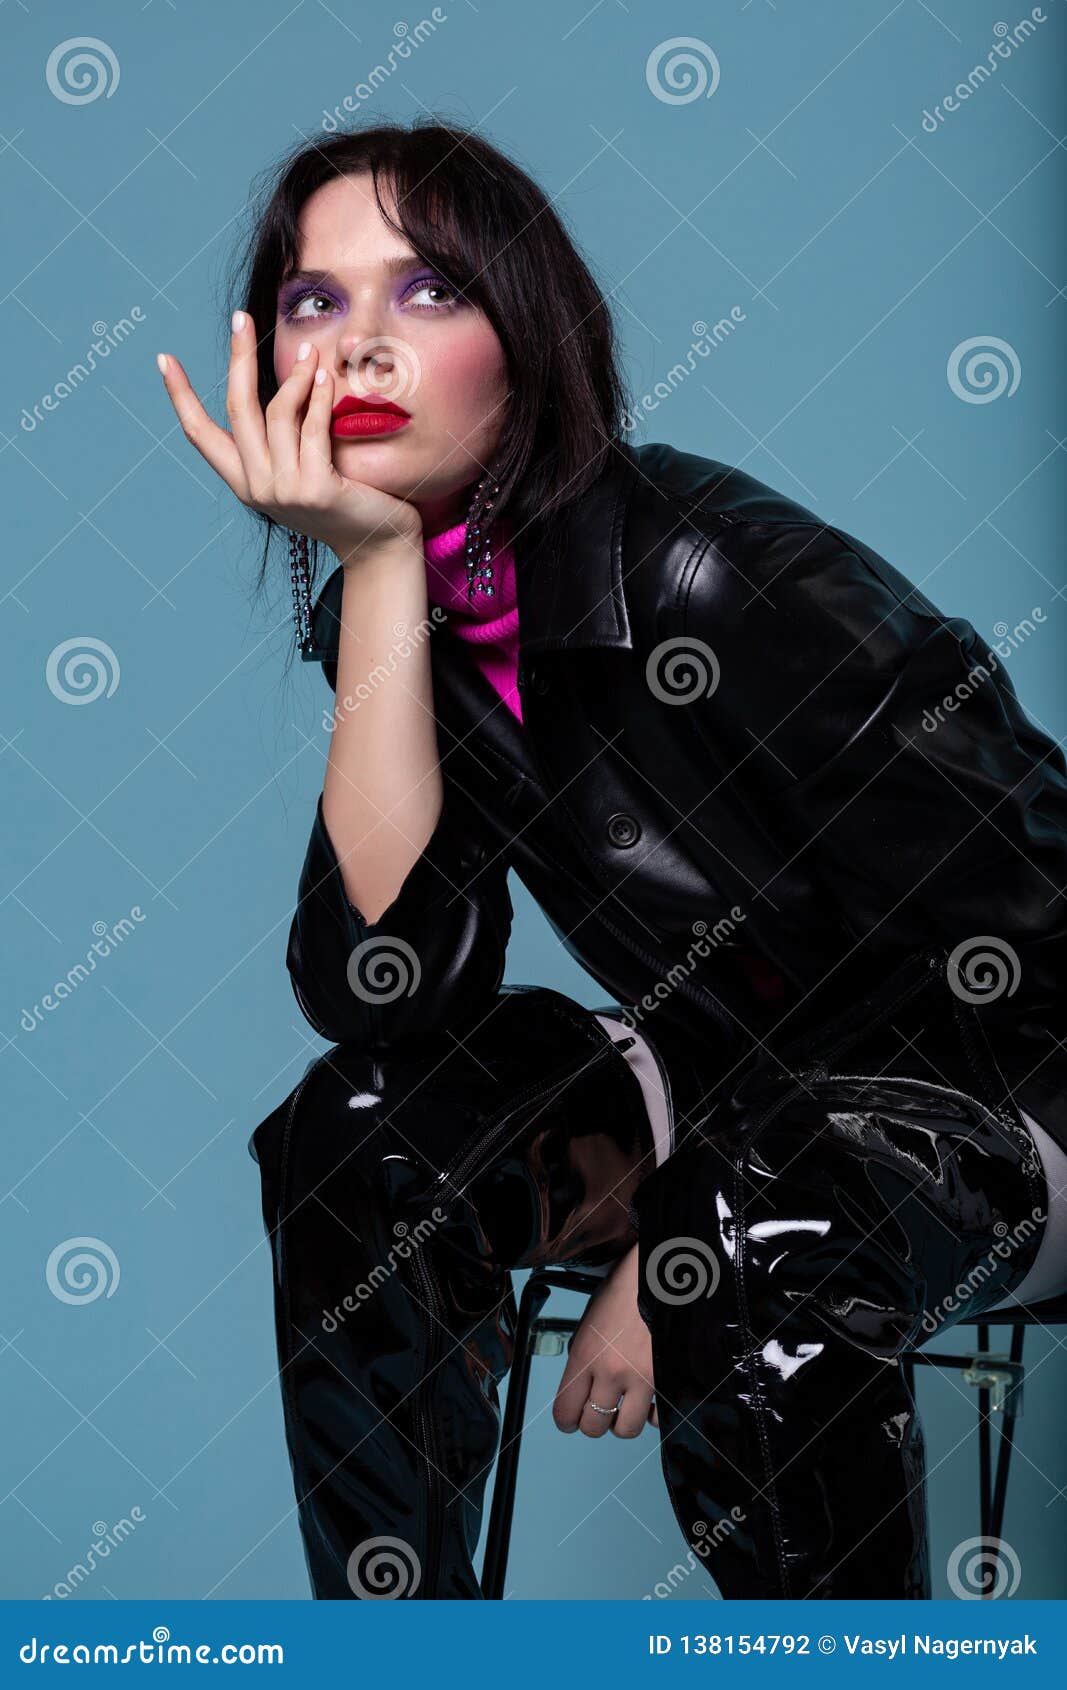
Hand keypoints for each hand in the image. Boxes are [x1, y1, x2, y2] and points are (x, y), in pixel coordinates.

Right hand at [157, 311, 423, 564]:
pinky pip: (313, 429)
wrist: (377, 545)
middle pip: (237, 408)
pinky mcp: (317, 489)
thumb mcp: (301, 470)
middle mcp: (257, 488)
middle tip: (241, 318)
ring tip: (311, 351)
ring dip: (294, 377)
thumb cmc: (343, 502)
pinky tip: (325, 376)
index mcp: (245, 483)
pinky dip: (319, 398)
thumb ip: (282, 439)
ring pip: (278, 414)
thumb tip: (272, 382)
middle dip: (239, 357)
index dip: (180, 396)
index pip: (200, 435)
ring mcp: (285, 491)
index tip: (164, 359)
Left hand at [552, 1244, 658, 1438]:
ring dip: (622, 1420)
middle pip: (593, 1427)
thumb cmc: (625, 1292)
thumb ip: (582, 1357)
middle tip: (598, 1409)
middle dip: (593, 1422)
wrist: (661, 1277)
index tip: (569, 1419)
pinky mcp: (668, 1380)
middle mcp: (612, 1372)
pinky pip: (656, 1418)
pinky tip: (649, 1396)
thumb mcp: (590, 1322)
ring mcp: (642, 1378)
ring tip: (624, 1404)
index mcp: (586, 1355)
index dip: (565, 1420)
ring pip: (625, 1429)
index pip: (565, 1411)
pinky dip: (652, 1413)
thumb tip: (581, 1386)